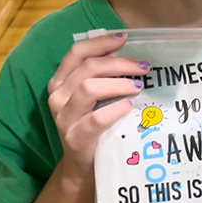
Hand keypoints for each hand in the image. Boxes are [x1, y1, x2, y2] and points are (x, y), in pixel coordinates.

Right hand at [47, 32, 149, 176]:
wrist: (83, 164)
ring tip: (138, 86)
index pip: (77, 53)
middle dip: (119, 64)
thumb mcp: (92, 97)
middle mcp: (58, 97)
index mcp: (60, 82)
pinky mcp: (75, 138)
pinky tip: (130, 106)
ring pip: (89, 89)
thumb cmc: (92, 124)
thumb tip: (129, 55)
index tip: (124, 38)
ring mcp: (64, 118)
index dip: (100, 42)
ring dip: (118, 84)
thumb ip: (102, 76)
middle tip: (143, 67)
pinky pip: (97, 119)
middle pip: (88, 68)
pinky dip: (116, 109)